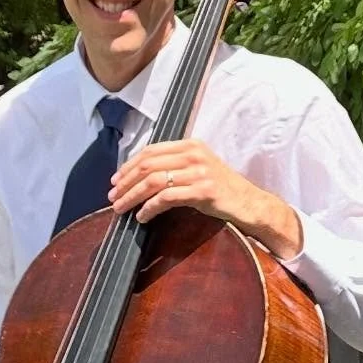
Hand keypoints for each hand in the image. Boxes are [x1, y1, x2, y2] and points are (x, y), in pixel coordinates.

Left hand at [108, 139, 303, 259]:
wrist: (250, 203)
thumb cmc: (222, 189)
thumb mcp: (198, 168)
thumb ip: (174, 165)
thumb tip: (139, 176)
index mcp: (190, 145)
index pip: (150, 151)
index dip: (128, 166)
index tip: (116, 180)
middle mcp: (194, 154)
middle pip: (148, 165)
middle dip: (125, 182)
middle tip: (112, 197)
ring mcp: (199, 172)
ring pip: (153, 181)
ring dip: (132, 196)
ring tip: (121, 209)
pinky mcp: (203, 191)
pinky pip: (166, 198)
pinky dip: (149, 208)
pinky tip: (142, 217)